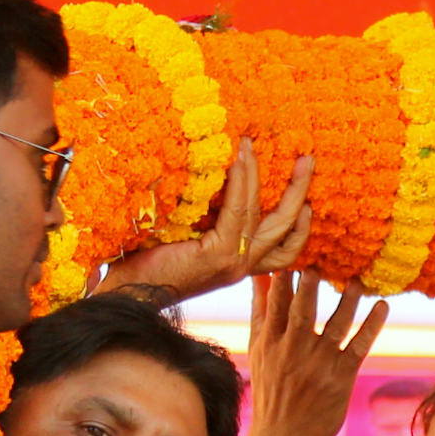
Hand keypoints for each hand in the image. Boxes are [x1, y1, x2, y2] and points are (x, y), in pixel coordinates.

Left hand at [99, 138, 312, 304]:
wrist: (126, 291)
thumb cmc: (144, 265)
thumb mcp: (184, 239)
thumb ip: (204, 221)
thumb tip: (208, 180)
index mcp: (234, 264)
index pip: (282, 249)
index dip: (299, 226)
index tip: (306, 198)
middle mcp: (241, 266)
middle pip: (286, 230)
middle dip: (300, 192)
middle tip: (307, 159)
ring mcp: (233, 263)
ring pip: (266, 217)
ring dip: (261, 174)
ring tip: (253, 144)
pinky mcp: (218, 255)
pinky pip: (238, 212)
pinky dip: (242, 182)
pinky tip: (238, 160)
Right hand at [240, 272, 387, 435]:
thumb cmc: (270, 391)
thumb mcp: (258, 350)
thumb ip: (259, 310)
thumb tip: (259, 274)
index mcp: (270, 341)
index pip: (276, 300)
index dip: (286, 274)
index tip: (296, 249)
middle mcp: (293, 350)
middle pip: (303, 308)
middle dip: (313, 281)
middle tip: (324, 257)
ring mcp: (318, 364)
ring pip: (335, 324)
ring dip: (348, 299)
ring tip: (358, 279)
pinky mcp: (341, 377)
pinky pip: (359, 345)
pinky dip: (372, 324)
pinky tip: (382, 305)